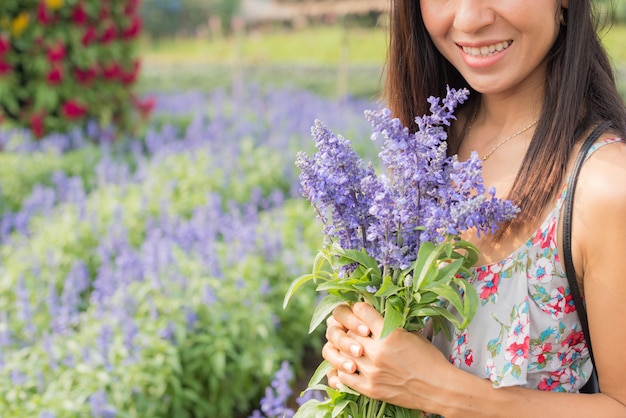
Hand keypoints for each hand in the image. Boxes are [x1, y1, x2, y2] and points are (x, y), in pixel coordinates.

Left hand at [322, 302, 451, 410]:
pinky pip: (345, 376)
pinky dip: (344, 368)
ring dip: (346, 348)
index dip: (359, 308)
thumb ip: (391, 326)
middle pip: (349, 331)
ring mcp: (371, 371)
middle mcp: (377, 352)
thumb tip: (377, 317)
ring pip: (344, 352)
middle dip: (351, 328)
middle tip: (355, 329)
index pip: (361, 312)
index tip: (360, 310)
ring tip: (352, 346)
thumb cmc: (430, 360)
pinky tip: (349, 364)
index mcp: (389, 334)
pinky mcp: (370, 389)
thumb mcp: (413, 335)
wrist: (439, 389)